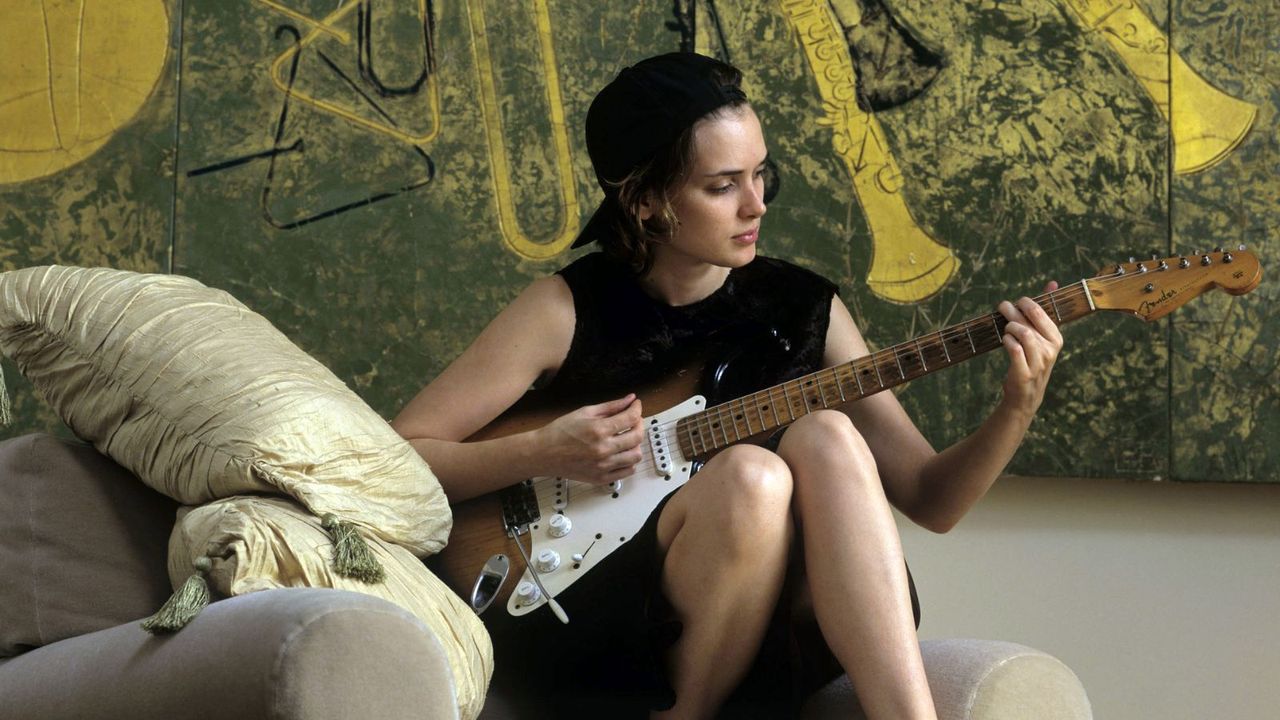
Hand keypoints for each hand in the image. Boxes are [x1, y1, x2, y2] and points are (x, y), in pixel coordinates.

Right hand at [537, 394, 644, 483]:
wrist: (543, 454)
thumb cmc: (560, 431)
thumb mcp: (584, 412)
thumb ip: (610, 406)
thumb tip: (630, 399)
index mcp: (599, 430)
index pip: (630, 418)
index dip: (637, 409)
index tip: (636, 405)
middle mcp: (603, 449)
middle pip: (637, 437)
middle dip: (639, 424)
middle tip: (634, 420)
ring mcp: (603, 466)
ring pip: (636, 456)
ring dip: (636, 444)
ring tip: (628, 438)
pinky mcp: (601, 478)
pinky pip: (627, 471)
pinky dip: (630, 461)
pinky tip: (622, 453)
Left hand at [996, 282, 1063, 420]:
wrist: (1027, 394)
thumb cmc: (1032, 359)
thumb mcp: (1042, 336)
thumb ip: (1045, 310)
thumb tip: (1053, 282)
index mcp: (1056, 338)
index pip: (1039, 311)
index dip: (1024, 303)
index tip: (1016, 304)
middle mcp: (1050, 349)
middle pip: (1028, 320)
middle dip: (1012, 310)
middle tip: (1002, 308)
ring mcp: (1038, 362)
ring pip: (1022, 333)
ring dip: (1009, 327)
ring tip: (1006, 329)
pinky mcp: (1024, 372)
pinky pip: (1014, 349)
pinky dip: (1007, 341)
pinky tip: (1005, 340)